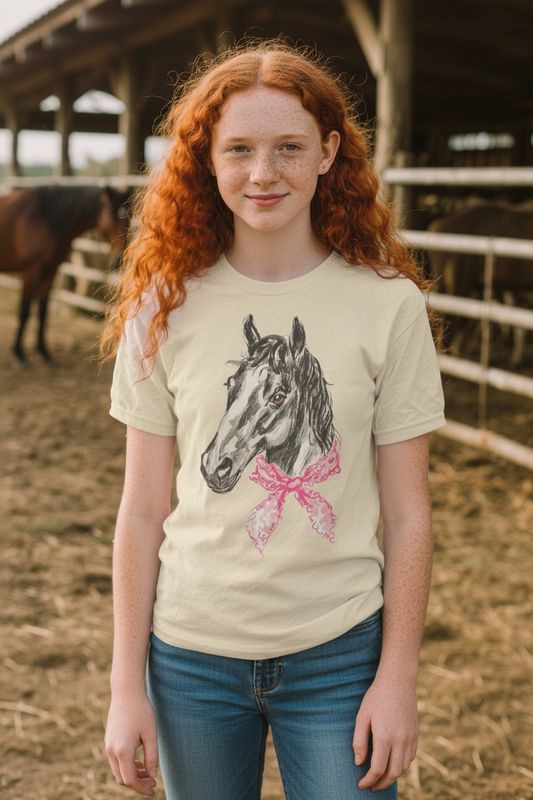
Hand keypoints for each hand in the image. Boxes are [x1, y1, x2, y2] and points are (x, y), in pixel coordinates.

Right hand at [104, 691, 158, 795]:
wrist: (126, 691)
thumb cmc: (141, 710)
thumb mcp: (150, 734)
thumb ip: (152, 757)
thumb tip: (152, 776)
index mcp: (122, 750)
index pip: (130, 779)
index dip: (141, 788)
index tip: (153, 789)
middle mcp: (111, 750)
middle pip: (122, 778)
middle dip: (137, 783)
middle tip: (153, 782)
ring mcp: (108, 745)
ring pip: (118, 770)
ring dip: (132, 775)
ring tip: (148, 772)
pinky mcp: (109, 740)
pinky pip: (116, 760)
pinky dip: (126, 765)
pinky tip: (139, 762)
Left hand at [353, 675, 417, 791]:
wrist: (398, 680)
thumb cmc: (376, 697)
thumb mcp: (362, 716)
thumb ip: (359, 741)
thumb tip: (359, 763)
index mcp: (385, 736)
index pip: (378, 769)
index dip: (369, 780)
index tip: (361, 784)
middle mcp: (400, 740)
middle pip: (393, 773)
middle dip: (381, 784)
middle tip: (371, 786)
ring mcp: (410, 738)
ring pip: (403, 767)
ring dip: (392, 776)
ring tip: (380, 777)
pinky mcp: (416, 734)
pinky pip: (410, 757)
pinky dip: (401, 765)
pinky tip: (392, 763)